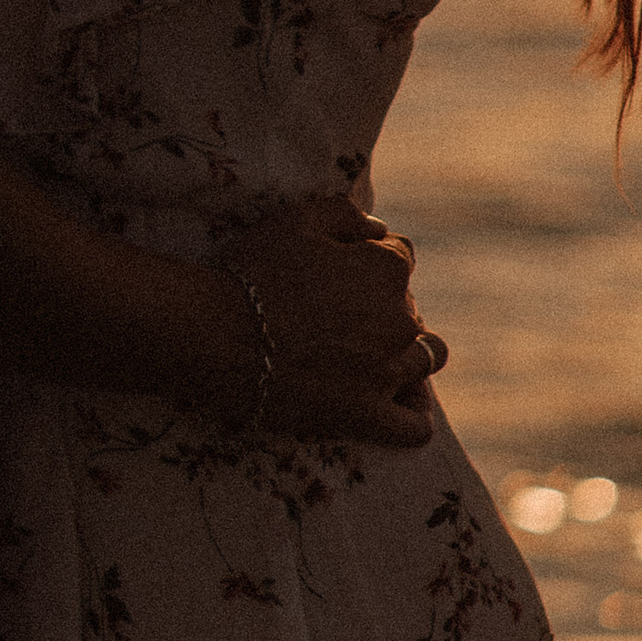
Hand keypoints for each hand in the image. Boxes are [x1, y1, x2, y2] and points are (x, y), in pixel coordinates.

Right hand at [221, 196, 445, 447]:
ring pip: (423, 361)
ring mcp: (386, 372)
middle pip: (411, 310)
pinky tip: (395, 404)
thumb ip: (345, 214)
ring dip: (403, 355)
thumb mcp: (295, 220)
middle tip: (338, 317)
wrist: (218, 335)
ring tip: (370, 357)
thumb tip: (379, 229)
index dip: (370, 262)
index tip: (341, 274)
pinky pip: (414, 426)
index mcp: (386, 270)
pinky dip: (412, 415)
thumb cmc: (254, 272)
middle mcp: (399, 320)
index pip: (399, 258)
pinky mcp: (367, 416)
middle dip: (383, 309)